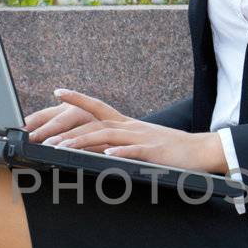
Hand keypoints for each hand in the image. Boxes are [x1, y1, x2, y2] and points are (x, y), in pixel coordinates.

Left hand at [24, 88, 228, 173]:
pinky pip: (134, 151)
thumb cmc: (170, 149)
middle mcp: (131, 127)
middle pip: (95, 123)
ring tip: (63, 148)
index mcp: (127, 124)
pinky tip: (106, 156)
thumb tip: (98, 149)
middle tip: (46, 138)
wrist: (201, 149)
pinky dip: (119, 153)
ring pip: (107, 136)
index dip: (77, 98)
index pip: (97, 106)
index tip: (57, 91)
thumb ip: (120, 144)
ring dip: (83, 142)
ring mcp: (141, 138)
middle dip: (68, 131)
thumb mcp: (141, 142)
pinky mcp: (153, 152)